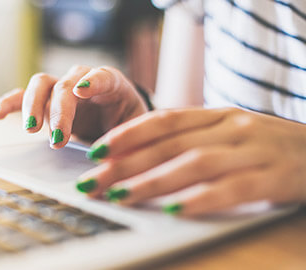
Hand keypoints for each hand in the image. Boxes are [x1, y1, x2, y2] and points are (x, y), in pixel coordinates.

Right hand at [0, 65, 147, 147]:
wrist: (119, 123)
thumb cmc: (128, 126)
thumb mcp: (135, 134)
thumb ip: (126, 143)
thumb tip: (113, 167)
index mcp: (112, 84)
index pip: (102, 76)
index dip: (92, 81)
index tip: (81, 91)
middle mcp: (83, 81)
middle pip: (65, 85)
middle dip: (59, 111)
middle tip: (58, 138)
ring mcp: (60, 89)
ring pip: (41, 85)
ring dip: (33, 106)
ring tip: (30, 130)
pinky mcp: (44, 102)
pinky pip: (23, 97)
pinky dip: (9, 104)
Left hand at [77, 107, 305, 216]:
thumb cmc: (265, 146)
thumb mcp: (227, 133)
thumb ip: (189, 140)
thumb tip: (137, 158)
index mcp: (216, 115)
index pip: (163, 121)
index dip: (127, 135)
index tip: (96, 150)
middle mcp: (231, 127)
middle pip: (169, 145)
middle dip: (126, 163)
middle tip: (94, 181)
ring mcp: (253, 149)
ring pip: (193, 163)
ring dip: (152, 181)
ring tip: (120, 196)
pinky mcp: (273, 176)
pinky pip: (231, 188)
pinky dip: (198, 199)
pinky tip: (172, 210)